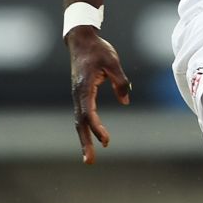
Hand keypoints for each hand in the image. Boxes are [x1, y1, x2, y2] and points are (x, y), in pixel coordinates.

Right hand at [68, 29, 131, 163]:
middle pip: (80, 123)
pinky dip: (85, 129)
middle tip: (90, 162)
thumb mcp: (112, 61)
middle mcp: (78, 94)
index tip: (106, 141)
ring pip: (79, 122)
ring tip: (89, 158)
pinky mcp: (80, 95)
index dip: (97, 128)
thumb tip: (126, 101)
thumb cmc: (97, 49)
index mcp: (84, 87)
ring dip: (84, 140)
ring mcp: (77, 95)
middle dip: (85, 143)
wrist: (81, 40)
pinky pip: (82, 116)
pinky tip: (91, 139)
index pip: (89, 113)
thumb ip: (120, 81)